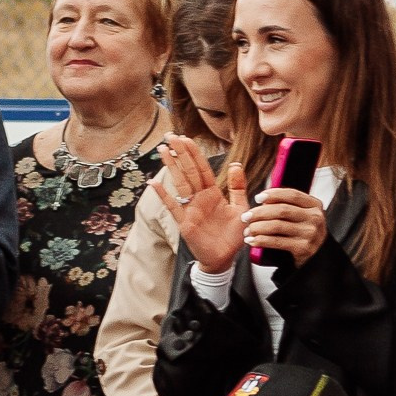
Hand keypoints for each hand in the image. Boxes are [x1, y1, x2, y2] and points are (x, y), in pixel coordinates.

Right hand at [153, 131, 248, 274]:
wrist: (225, 258)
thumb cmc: (233, 235)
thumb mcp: (241, 209)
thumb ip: (238, 187)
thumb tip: (236, 164)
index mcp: (213, 193)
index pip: (202, 168)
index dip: (194, 153)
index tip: (185, 138)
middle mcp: (199, 198)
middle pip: (188, 171)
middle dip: (180, 153)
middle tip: (170, 136)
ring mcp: (190, 209)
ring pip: (180, 183)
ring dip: (171, 167)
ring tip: (162, 150)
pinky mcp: (184, 223)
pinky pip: (172, 206)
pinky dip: (163, 195)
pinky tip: (153, 183)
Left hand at [238, 186, 326, 265]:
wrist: (316, 260)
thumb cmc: (303, 234)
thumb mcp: (303, 216)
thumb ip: (288, 205)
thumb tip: (263, 199)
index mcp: (314, 205)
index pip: (292, 194)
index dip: (273, 194)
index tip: (258, 198)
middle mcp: (315, 218)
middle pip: (282, 210)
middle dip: (259, 212)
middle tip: (246, 217)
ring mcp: (310, 233)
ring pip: (277, 226)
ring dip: (257, 227)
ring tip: (248, 230)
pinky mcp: (303, 248)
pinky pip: (276, 241)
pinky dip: (261, 240)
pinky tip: (252, 241)